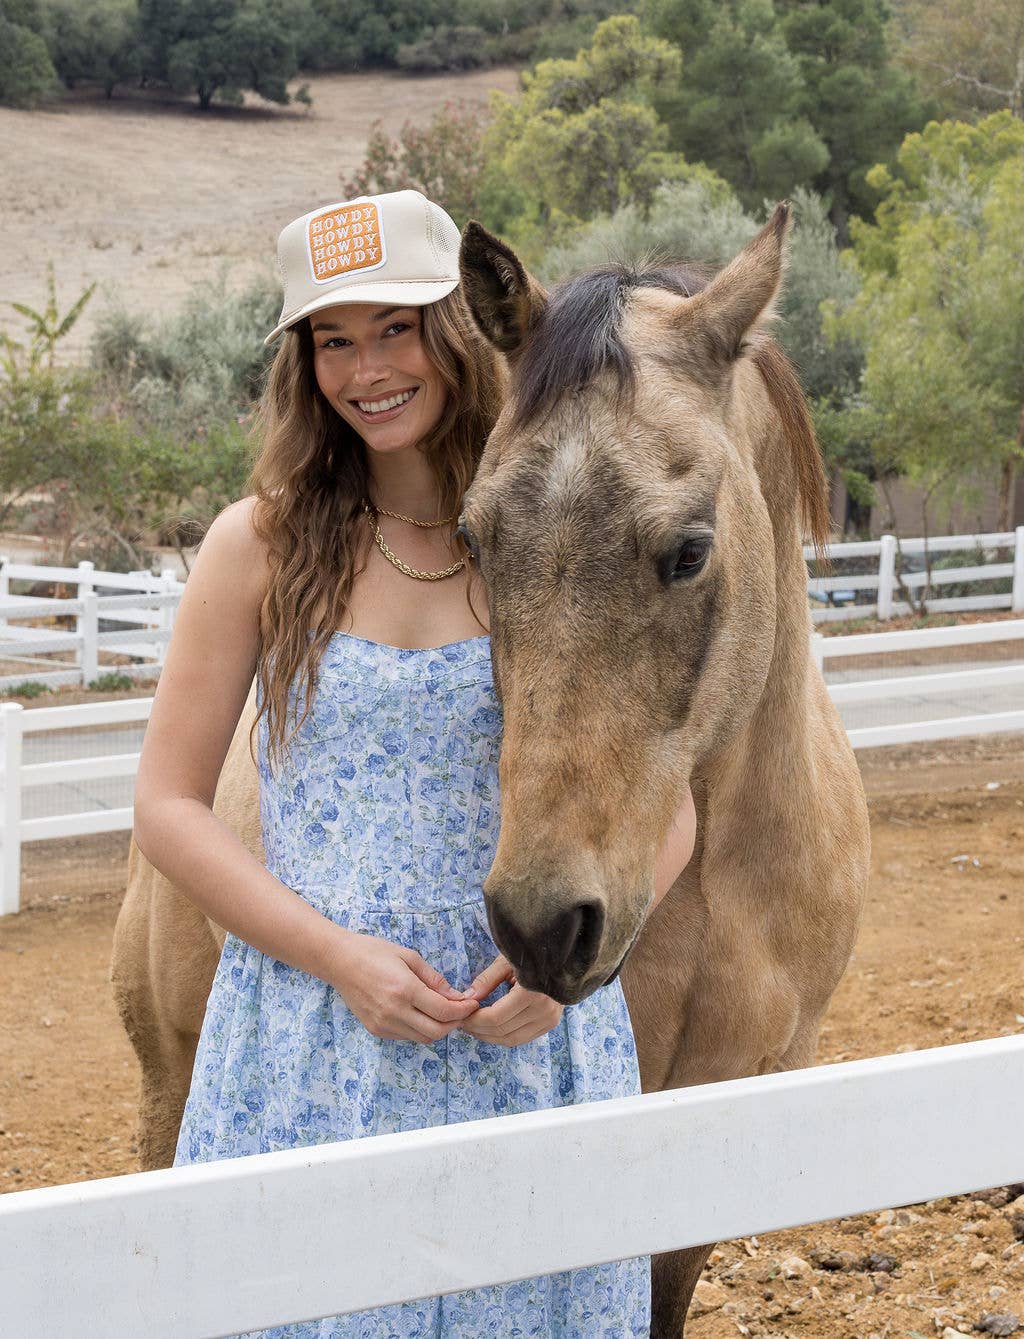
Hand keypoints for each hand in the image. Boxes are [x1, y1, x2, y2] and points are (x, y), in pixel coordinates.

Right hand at [327, 930, 478, 1044]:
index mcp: (405, 989)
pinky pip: (406, 1036)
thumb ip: (434, 979)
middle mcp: (394, 1011)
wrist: (338, 961)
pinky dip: (419, 1029)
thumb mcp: (409, 957)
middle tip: (462, 1011)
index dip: (464, 1010)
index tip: (472, 1004)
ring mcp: (383, 1024)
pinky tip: (421, 1014)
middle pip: (436, 1032)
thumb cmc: (373, 952)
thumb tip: (455, 996)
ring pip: (422, 1038)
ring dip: (438, 1028)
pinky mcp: (375, 1029)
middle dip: (455, 1024)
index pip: (444, 1011)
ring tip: (443, 1013)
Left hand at [459, 953, 564, 1047]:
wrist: (562, 956)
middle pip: (502, 1031)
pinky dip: (504, 1036)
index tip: (460, 1016)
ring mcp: (550, 1019)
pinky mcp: (551, 1023)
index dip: (474, 1020)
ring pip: (512, 1039)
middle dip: (478, 1030)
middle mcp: (544, 1011)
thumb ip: (486, 980)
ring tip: (473, 1028)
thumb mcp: (507, 961)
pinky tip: (491, 1029)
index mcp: (532, 993)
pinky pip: (523, 1038)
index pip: (495, 1017)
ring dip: (490, 1036)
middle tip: (462, 1023)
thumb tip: (467, 998)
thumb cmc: (533, 952)